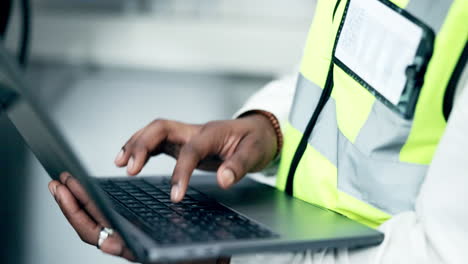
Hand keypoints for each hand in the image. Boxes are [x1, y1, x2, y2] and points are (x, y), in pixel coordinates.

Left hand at [49, 173, 230, 263]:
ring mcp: (131, 237)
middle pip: (89, 224)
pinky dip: (98, 203)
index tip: (64, 191)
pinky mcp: (137, 229)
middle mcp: (128, 244)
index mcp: (134, 249)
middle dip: (70, 202)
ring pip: (98, 220)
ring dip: (80, 200)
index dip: (76, 212)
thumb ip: (159, 250)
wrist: (212, 262)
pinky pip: (111, 217)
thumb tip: (116, 245)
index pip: (94, 233)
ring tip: (69, 182)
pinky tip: (95, 192)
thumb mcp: (188, 252)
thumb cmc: (203, 259)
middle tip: (58, 181)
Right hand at [114, 114, 277, 201]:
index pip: (191, 150)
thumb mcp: (254, 153)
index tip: (175, 196)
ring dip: (136, 144)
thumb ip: (239, 166)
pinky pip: (158, 141)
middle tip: (129, 168)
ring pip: (156, 132)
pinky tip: (131, 161)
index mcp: (212, 133)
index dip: (180, 172)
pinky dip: (143, 149)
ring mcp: (188, 134)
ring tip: (120, 163)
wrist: (258, 131)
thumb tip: (223, 181)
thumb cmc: (256, 141)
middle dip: (143, 145)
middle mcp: (195, 130)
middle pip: (162, 128)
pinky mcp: (184, 141)